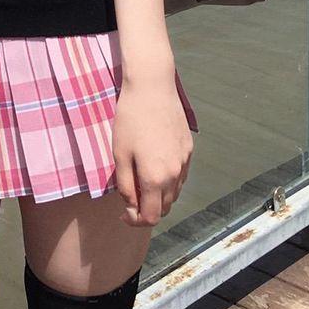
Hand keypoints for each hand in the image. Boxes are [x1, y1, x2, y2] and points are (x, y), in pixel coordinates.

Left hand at [112, 74, 193, 225]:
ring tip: (141, 180)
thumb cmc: (130, 119)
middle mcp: (174, 174)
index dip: (136, 221)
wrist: (152, 87)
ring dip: (159, 195)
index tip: (123, 213)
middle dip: (147, 209)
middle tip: (130, 196)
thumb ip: (125, 186)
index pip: (151, 217)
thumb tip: (131, 207)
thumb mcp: (120, 154)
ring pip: (174, 193)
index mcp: (155, 178)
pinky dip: (169, 180)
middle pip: (164, 208)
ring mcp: (184, 161)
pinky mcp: (188, 148)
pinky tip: (154, 166)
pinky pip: (180, 175)